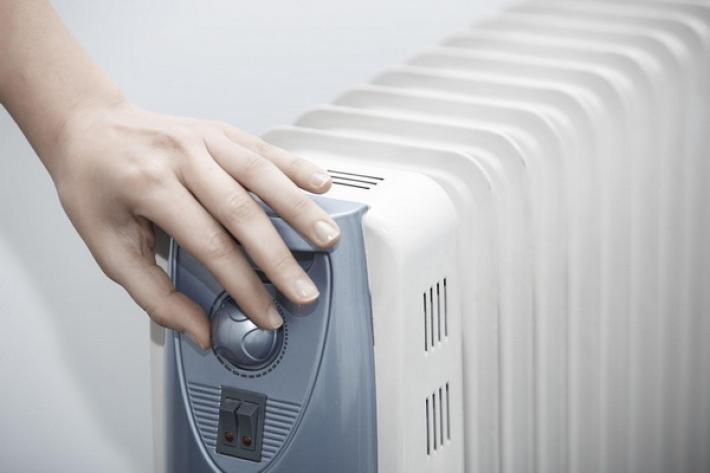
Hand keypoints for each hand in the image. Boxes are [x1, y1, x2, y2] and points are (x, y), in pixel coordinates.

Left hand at [50, 101, 339, 348]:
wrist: (90, 126)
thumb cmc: (95, 185)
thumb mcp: (108, 247)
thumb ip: (154, 294)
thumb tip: (197, 329)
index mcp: (149, 187)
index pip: (210, 246)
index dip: (244, 286)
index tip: (265, 312)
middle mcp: (181, 158)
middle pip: (242, 213)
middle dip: (280, 259)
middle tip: (304, 290)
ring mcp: (204, 140)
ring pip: (262, 177)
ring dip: (299, 210)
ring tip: (328, 238)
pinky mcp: (220, 131)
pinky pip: (264, 149)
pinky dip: (295, 166)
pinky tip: (320, 184)